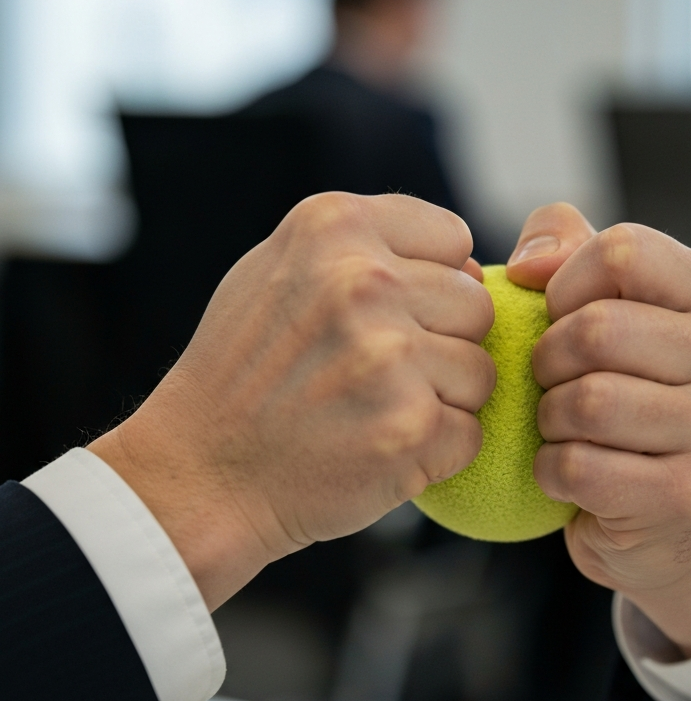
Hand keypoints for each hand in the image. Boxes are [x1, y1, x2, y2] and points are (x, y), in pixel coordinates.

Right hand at [90, 192, 494, 609]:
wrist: (199, 475)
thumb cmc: (243, 373)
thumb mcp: (279, 272)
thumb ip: (366, 251)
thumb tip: (469, 267)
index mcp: (334, 225)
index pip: (453, 239)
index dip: (433, 283)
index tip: (391, 316)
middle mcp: (365, 280)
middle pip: (476, 306)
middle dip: (442, 344)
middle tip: (376, 376)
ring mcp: (390, 354)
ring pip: (481, 372)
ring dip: (442, 400)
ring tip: (372, 411)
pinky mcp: (412, 427)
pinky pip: (470, 433)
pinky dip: (435, 451)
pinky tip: (376, 448)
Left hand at [507, 204, 690, 655]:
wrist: (690, 519)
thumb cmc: (637, 393)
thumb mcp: (617, 305)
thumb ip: (569, 248)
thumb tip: (527, 264)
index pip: (622, 251)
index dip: (566, 286)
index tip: (564, 319)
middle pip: (595, 329)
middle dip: (548, 360)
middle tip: (554, 382)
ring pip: (586, 401)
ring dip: (550, 418)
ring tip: (565, 426)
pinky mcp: (685, 496)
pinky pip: (577, 467)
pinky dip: (550, 471)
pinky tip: (569, 473)